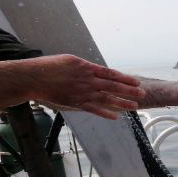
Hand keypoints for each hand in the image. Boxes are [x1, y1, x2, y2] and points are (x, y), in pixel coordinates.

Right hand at [28, 55, 145, 118]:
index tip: (136, 82)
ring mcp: (83, 92)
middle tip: (143, 94)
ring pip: (107, 98)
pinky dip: (106, 113)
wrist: (34, 78)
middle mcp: (88, 80)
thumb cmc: (50, 67)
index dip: (125, 79)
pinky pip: (94, 109)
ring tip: (135, 106)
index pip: (111, 74)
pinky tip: (116, 116)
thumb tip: (96, 71)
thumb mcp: (70, 60)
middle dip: (130, 90)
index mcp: (87, 68)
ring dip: (122, 103)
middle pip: (113, 86)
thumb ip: (85, 67)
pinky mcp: (76, 103)